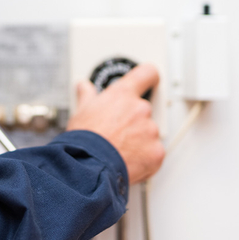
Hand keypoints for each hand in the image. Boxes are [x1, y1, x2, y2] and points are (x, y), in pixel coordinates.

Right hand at [66, 63, 164, 184]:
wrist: (89, 165)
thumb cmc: (85, 138)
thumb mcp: (81, 111)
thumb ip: (87, 96)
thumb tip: (83, 87)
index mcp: (123, 95)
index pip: (146, 73)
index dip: (148, 76)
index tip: (149, 79)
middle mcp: (140, 109)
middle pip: (144, 110)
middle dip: (133, 120)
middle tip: (118, 131)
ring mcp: (151, 130)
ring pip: (149, 133)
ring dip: (139, 140)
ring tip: (120, 149)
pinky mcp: (157, 152)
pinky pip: (154, 153)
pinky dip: (145, 158)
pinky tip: (128, 160)